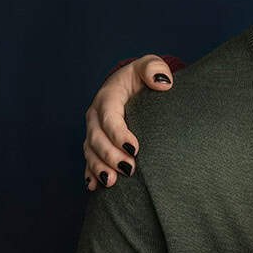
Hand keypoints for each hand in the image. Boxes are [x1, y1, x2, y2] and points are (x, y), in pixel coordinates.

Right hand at [83, 54, 174, 190]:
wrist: (132, 86)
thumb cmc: (143, 76)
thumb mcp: (150, 64)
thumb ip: (155, 68)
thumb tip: (163, 83)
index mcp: (108, 96)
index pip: (109, 115)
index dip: (118, 133)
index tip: (135, 148)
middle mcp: (96, 115)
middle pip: (97, 137)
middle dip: (110, 155)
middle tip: (130, 169)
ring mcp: (94, 130)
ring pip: (91, 151)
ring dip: (99, 168)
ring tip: (111, 182)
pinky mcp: (96, 143)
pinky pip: (89, 160)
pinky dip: (90, 173)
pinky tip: (94, 187)